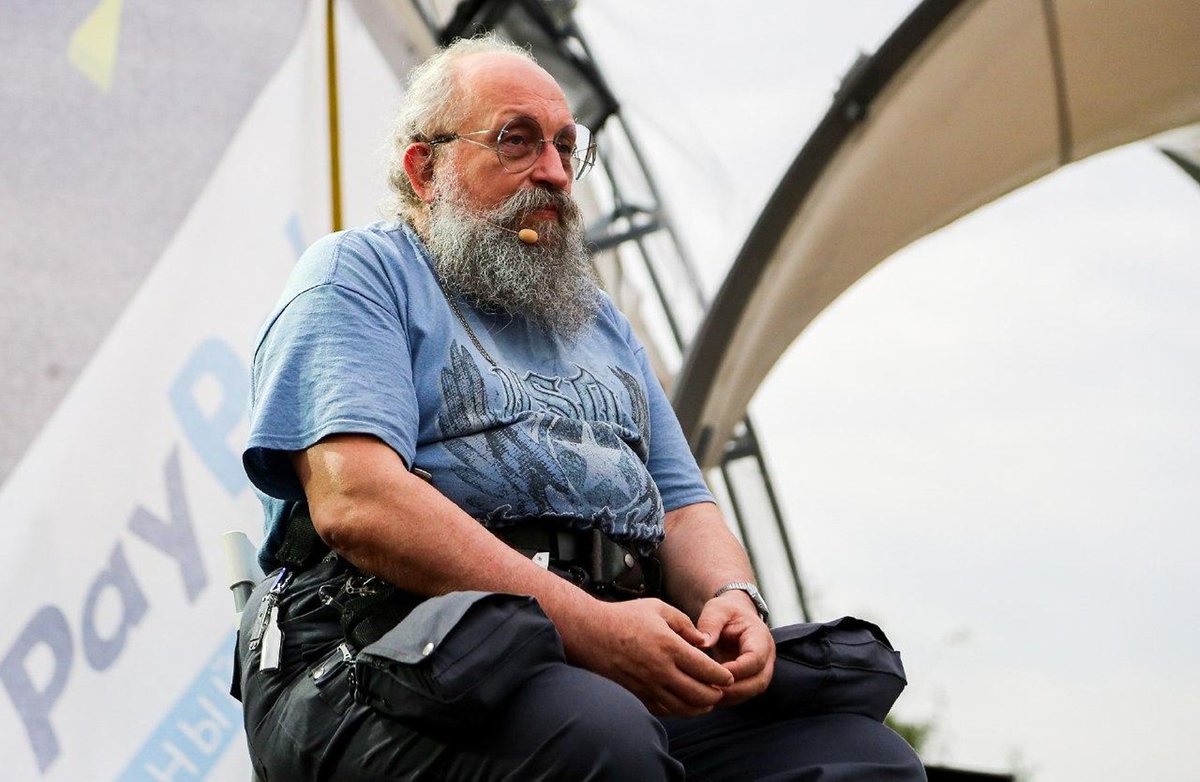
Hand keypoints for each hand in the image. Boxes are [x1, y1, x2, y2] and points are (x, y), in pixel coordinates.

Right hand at [561, 598, 734, 716]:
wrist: (591, 633)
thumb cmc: (625, 617)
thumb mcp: (658, 608)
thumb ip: (685, 624)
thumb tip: (703, 641)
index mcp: (669, 646)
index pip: (706, 670)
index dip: (722, 676)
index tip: (728, 676)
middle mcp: (660, 670)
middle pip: (699, 694)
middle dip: (715, 695)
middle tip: (721, 690)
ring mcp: (648, 685)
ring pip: (683, 707)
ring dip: (700, 707)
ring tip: (708, 701)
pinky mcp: (637, 694)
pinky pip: (664, 710)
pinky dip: (679, 710)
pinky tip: (685, 704)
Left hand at [696, 590, 774, 705]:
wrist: (733, 615)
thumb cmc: (726, 611)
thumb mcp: (717, 609)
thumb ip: (710, 623)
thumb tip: (703, 643)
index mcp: (760, 638)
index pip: (755, 660)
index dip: (736, 669)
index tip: (713, 672)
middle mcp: (766, 657)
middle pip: (759, 681)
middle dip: (734, 689)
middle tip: (708, 689)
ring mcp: (761, 670)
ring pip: (752, 691)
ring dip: (731, 696)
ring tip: (706, 694)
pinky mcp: (751, 678)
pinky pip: (744, 693)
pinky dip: (728, 697)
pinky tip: (708, 694)